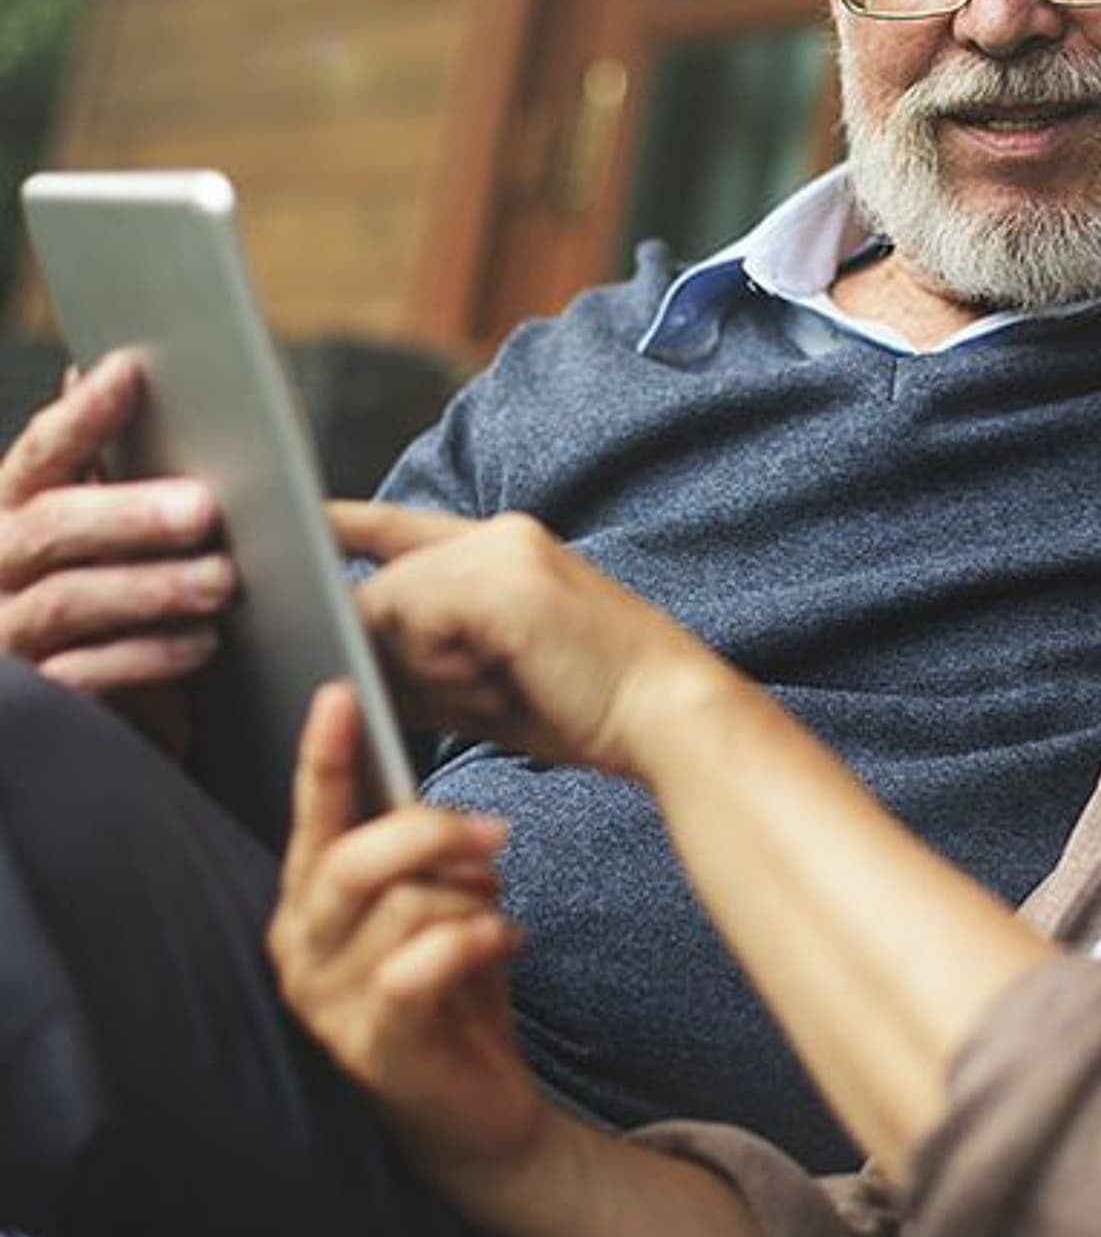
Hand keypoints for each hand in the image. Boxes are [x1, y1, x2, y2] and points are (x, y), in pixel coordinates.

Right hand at [0, 351, 232, 699]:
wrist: (103, 705)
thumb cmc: (111, 590)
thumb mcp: (102, 524)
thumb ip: (104, 462)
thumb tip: (101, 370)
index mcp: (12, 510)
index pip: (39, 453)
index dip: (80, 415)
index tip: (131, 370)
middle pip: (50, 526)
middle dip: (128, 514)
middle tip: (204, 510)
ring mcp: (7, 633)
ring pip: (68, 600)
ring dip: (153, 587)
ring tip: (222, 580)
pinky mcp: (40, 697)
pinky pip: (86, 675)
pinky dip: (149, 656)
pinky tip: (202, 641)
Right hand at [269, 681, 542, 1179]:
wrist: (479, 1100)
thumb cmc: (453, 979)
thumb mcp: (441, 894)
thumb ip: (424, 842)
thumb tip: (443, 781)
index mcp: (311, 895)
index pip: (312, 814)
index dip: (325, 753)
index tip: (340, 690)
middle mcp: (301, 945)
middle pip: (353, 858)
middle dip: (432, 832)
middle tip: (494, 832)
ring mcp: (327, 1003)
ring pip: (400, 907)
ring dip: (469, 900)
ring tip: (495, 915)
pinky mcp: (369, 1048)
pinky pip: (418, 968)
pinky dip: (475, 942)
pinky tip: (506, 943)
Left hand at [331, 502, 710, 778]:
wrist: (666, 712)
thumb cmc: (585, 707)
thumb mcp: (488, 680)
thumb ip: (423, 660)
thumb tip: (346, 662)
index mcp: (505, 548)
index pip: (400, 527)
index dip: (344, 525)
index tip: (297, 524)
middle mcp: (502, 535)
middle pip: (388, 577)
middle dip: (371, 632)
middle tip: (399, 680)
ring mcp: (504, 552)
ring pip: (398, 597)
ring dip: (403, 658)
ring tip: (472, 693)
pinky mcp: (507, 582)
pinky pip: (420, 613)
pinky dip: (421, 659)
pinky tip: (464, 688)